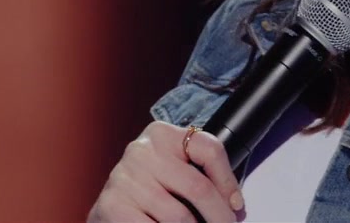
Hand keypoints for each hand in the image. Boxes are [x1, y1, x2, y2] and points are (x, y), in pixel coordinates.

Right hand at [88, 121, 243, 222]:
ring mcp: (125, 178)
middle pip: (198, 186)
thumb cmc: (151, 188)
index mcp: (162, 134)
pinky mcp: (113, 205)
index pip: (209, 149)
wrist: (112, 208)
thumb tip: (235, 206)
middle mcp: (142, 151)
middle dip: (220, 216)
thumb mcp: (176, 170)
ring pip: (180, 217)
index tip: (237, 206)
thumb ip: (202, 176)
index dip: (229, 181)